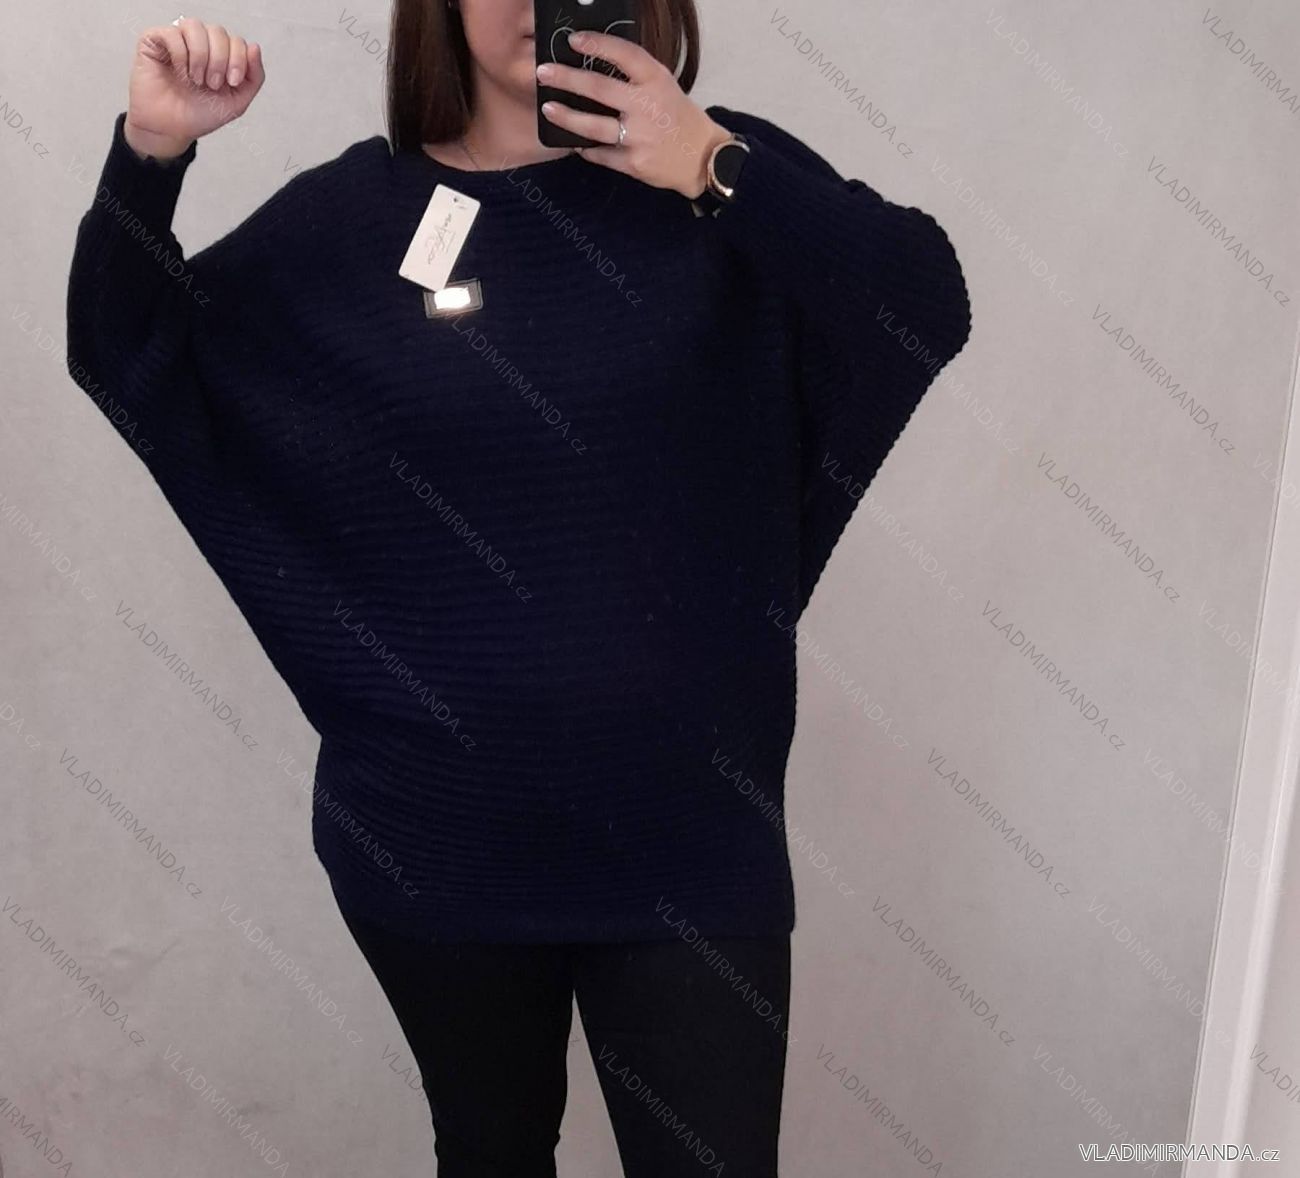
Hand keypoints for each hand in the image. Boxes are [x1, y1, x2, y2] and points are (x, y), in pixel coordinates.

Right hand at [125, 19, 265, 159]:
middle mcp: (200, 44)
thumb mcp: (237, 101)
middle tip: (212, 84)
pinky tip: (180, 73)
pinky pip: (171, 33)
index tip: (232, 82)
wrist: (171, 129)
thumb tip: (255, 47)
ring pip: (194, 26)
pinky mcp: (154, 41)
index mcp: (220, 55)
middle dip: (220, 61)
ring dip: (201, 57)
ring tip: (196, 79)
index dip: (238, 59)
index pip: (236, 40)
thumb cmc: (200, 115)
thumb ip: (254, 77)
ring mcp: (177, 40)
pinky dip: (180, 55)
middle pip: (218, 31)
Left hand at [536, 30, 732, 199]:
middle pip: (598, 88)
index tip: (574, 40)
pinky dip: (585, 147)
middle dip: (566, 78)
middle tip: (544, 72)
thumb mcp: (663, 86)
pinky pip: (600, 153)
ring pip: (592, 126)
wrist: (702, 158)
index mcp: (656, 80)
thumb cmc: (678, 117)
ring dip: (566, 116)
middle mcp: (646, 106)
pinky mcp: (633, 163)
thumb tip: (593, 63)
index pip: (623, 54)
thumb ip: (635, 76)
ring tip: (548, 108)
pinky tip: (575, 141)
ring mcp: (638, 136)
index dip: (596, 44)